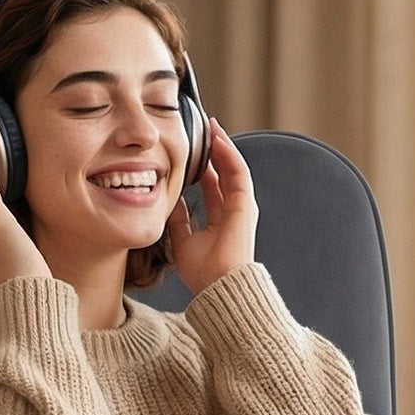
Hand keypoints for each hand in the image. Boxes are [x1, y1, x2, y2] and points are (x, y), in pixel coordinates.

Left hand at [167, 121, 256, 294]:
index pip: (212, 186)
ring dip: (223, 146)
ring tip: (211, 126)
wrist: (220, 288)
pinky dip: (229, 153)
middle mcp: (233, 211)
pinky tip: (218, 138)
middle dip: (214, 150)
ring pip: (233, 168)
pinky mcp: (246, 205)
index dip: (203, 167)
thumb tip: (168, 200)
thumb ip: (178, 219)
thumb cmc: (203, 274)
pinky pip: (238, 172)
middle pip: (224, 172)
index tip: (190, 150)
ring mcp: (242, 207)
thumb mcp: (182, 241)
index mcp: (219, 220)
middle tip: (201, 129)